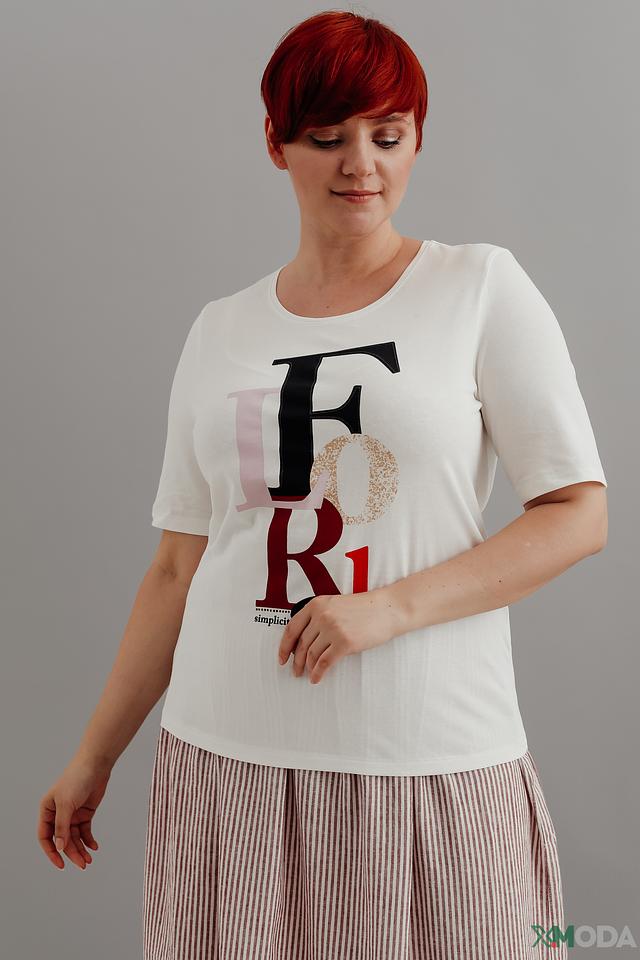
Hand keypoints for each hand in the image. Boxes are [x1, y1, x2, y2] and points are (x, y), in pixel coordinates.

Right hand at [38, 754, 111, 870]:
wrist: (95, 765)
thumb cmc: (76, 779)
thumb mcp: (66, 804)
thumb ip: (62, 826)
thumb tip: (60, 847)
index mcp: (47, 810)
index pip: (46, 837)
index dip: (52, 852)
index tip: (61, 864)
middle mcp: (58, 814)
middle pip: (63, 840)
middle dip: (72, 853)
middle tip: (82, 864)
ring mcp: (72, 814)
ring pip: (74, 838)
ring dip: (81, 849)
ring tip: (89, 860)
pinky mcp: (85, 813)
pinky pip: (85, 831)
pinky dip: (89, 840)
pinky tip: (94, 847)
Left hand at [277, 586, 403, 684]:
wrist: (388, 609)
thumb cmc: (364, 609)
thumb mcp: (335, 605)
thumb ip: (318, 618)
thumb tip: (303, 642)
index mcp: (316, 605)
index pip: (292, 628)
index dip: (284, 646)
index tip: (282, 658)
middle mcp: (321, 616)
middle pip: (301, 644)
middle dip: (296, 661)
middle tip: (295, 671)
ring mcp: (332, 629)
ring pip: (311, 654)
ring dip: (307, 668)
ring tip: (307, 675)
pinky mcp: (344, 643)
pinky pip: (324, 663)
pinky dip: (318, 673)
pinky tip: (316, 679)